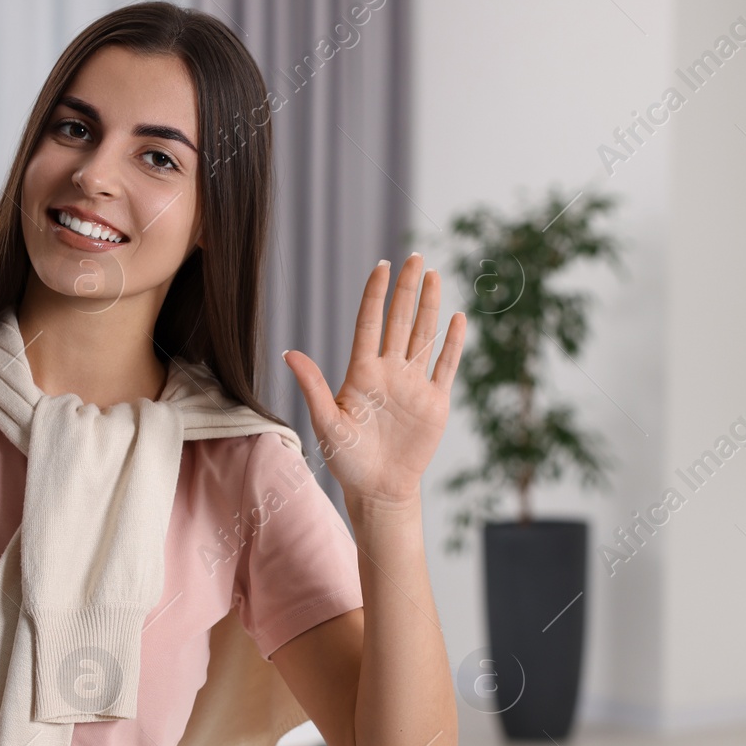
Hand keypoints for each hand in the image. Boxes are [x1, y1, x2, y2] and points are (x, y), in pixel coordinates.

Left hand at [282, 253, 465, 511]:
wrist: (379, 489)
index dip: (375, 294)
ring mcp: (414, 385)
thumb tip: (289, 353)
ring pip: (425, 336)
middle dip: (408, 288)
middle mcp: (390, 372)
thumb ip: (313, 386)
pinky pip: (445, 366)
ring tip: (434, 276)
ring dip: (431, 306)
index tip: (381, 265)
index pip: (370, 323)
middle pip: (401, 321)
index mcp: (362, 373)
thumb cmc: (347, 459)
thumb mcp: (326, 423)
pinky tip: (457, 319)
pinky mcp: (434, 402)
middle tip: (415, 256)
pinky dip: (452, 344)